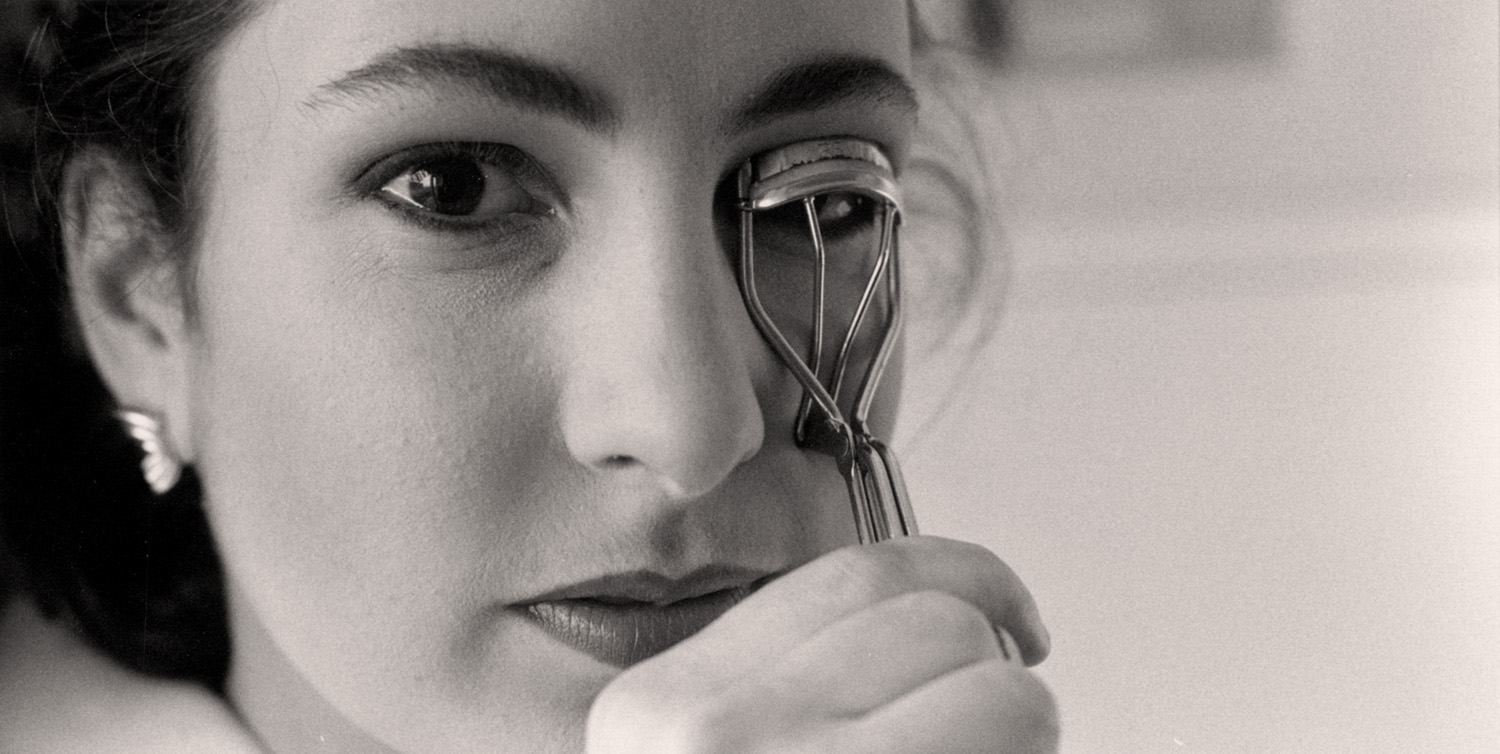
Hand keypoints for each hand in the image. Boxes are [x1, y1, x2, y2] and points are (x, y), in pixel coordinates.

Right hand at [586, 536, 1056, 753]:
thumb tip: (933, 617)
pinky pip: (1007, 706)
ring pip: (975, 651)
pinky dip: (1026, 743)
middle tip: (1002, 722)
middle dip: (988, 658)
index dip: (956, 579)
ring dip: (1014, 714)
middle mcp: (692, 729)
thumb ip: (796, 687)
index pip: (839, 576)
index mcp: (653, 707)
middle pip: (916, 608)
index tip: (1010, 623)